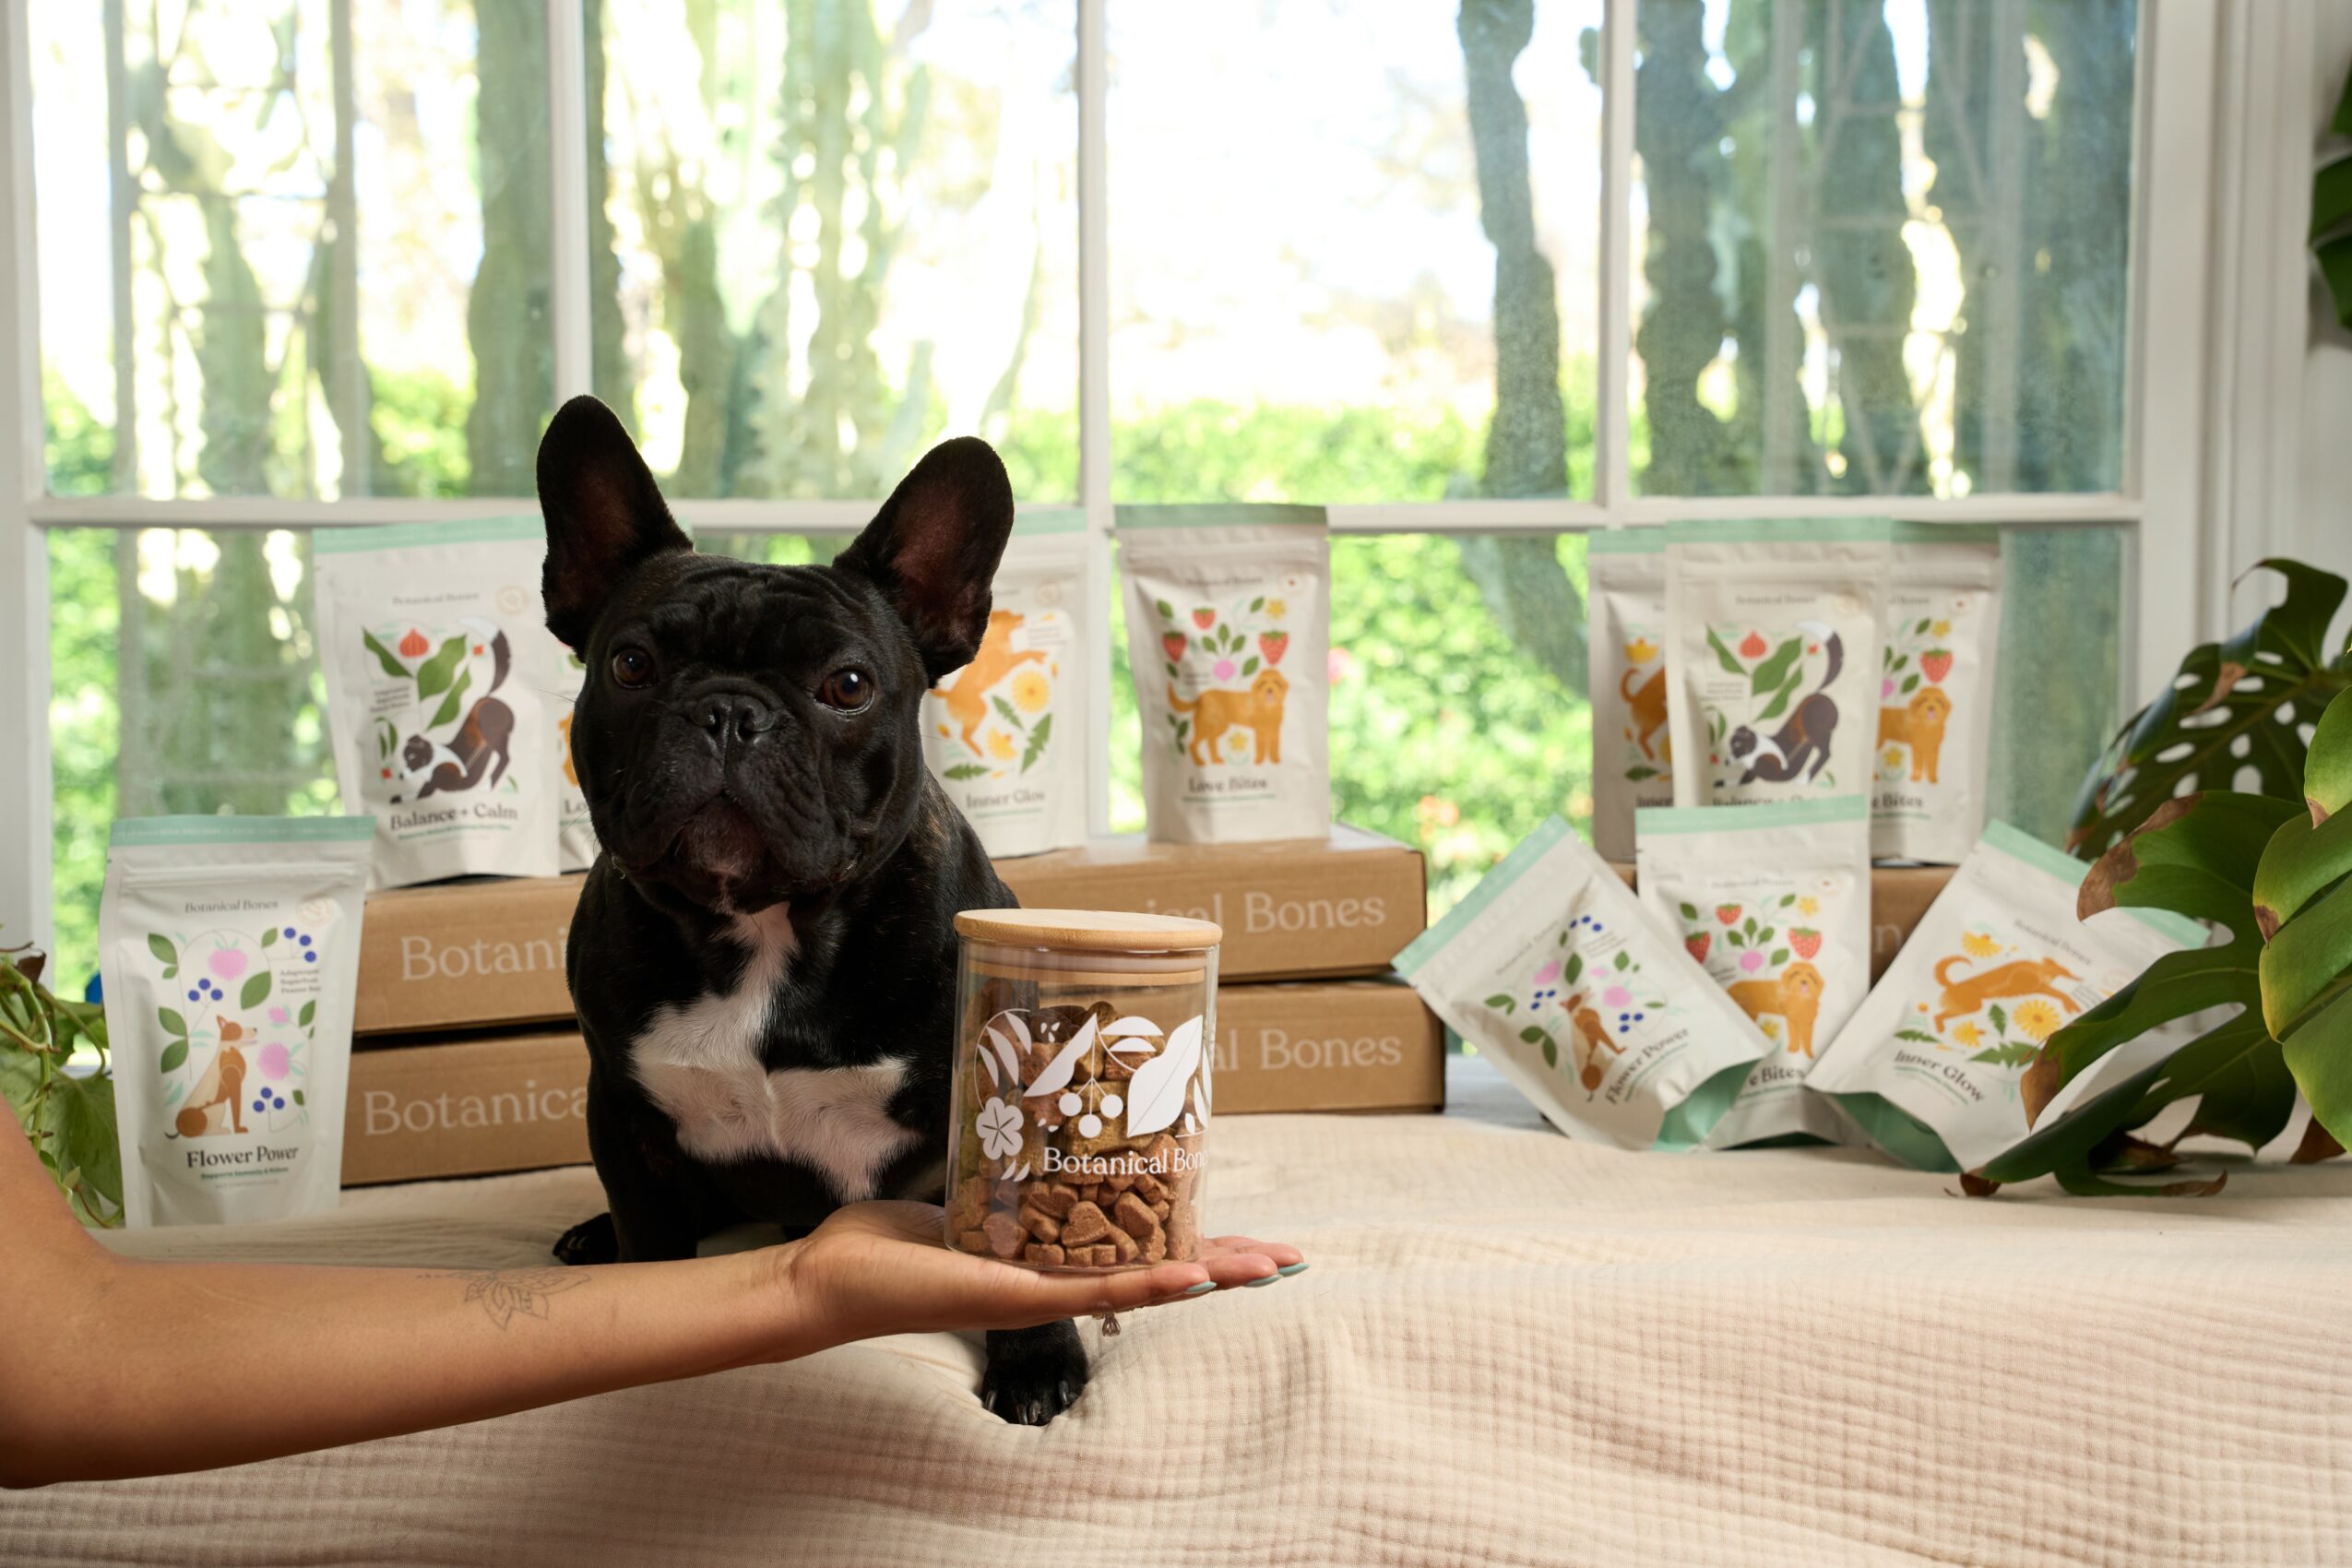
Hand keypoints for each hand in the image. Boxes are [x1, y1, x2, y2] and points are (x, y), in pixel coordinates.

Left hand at [770, 1201, 1302, 1352]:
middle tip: (1289, 1258)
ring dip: (1208, 1273)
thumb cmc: (889, 1242)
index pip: (1141, 1250)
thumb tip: (1028, 1104)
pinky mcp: (1018, 1298)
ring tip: (1265, 1267)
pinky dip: (1149, 1284)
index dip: (1199, 1242)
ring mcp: (1043, 1295)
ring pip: (1143, 1283)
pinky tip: (1192, 1279)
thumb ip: (1002, 1163)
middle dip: (1226, 1262)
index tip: (1252, 1235)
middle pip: (1161, 1271)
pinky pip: (1095, 1290)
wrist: (832, 1279)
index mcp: (1053, 1258)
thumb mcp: (965, 1190)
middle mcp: (1057, 1282)